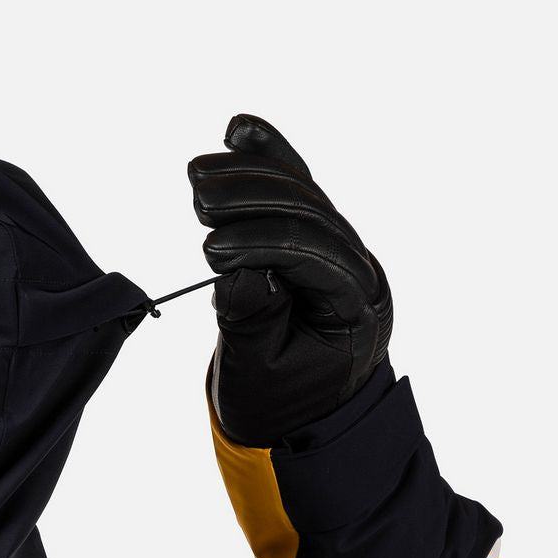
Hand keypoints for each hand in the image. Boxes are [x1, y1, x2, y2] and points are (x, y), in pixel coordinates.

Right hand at [187, 115, 392, 446]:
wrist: (300, 427)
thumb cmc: (280, 409)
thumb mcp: (257, 375)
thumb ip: (251, 319)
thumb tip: (237, 270)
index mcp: (357, 307)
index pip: (313, 253)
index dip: (261, 242)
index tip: (208, 250)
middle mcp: (359, 271)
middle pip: (311, 211)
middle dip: (253, 196)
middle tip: (198, 193)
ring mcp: (341, 254)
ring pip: (302, 195)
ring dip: (251, 177)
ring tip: (198, 176)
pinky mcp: (316, 245)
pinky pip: (295, 195)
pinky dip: (267, 164)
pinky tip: (237, 130)